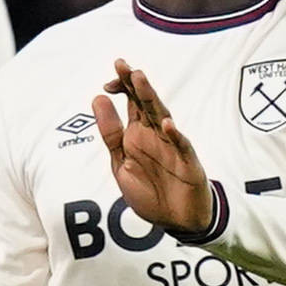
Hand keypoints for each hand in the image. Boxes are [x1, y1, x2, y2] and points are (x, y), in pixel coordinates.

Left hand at [92, 62, 216, 238]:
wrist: (175, 220)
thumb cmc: (150, 191)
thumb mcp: (121, 162)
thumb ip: (111, 133)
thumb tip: (98, 97)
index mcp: (138, 134)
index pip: (131, 103)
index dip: (121, 89)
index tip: (108, 83)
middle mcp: (155, 135)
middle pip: (145, 104)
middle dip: (133, 84)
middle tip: (122, 65)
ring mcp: (172, 147)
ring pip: (162, 117)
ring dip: (151, 99)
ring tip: (140, 80)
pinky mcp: (187, 162)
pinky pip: (181, 147)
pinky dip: (174, 136)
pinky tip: (165, 125)